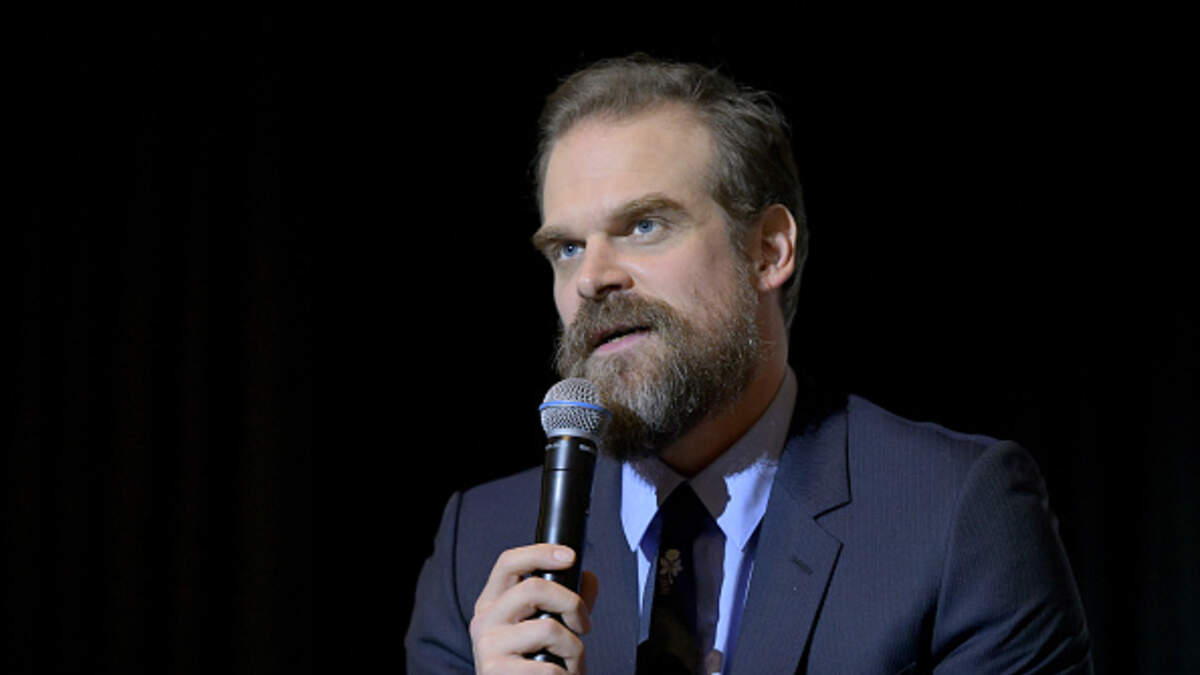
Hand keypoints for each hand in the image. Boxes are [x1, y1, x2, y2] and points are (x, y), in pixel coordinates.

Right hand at [470, 544, 598, 673]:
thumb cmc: (533, 664)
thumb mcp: (546, 627)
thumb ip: (566, 601)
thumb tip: (588, 576)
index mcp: (492, 603)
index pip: (508, 562)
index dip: (540, 553)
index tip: (570, 556)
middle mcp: (483, 621)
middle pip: (534, 588)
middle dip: (572, 603)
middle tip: (584, 625)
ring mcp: (487, 647)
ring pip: (548, 628)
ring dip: (574, 647)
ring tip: (573, 663)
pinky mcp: (497, 672)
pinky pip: (548, 666)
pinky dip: (565, 674)